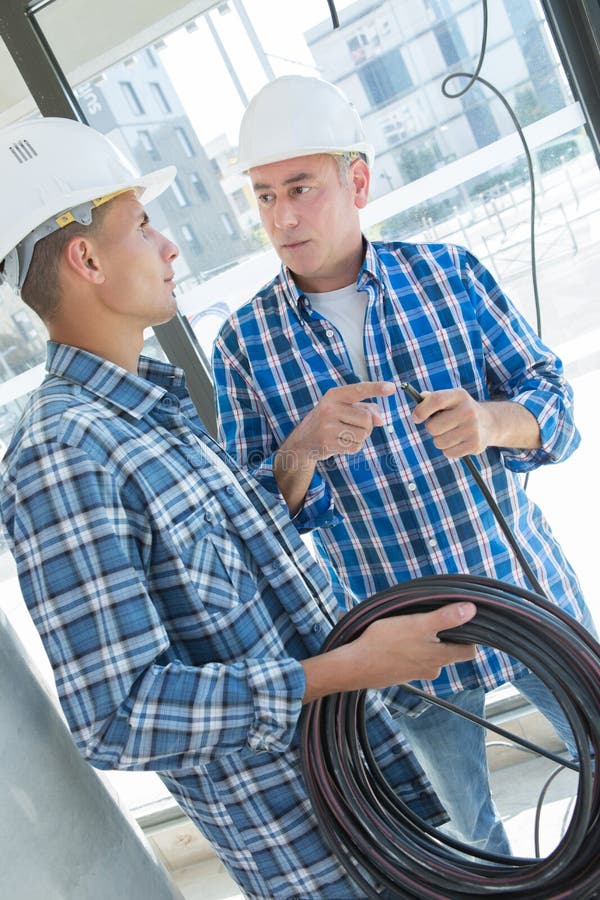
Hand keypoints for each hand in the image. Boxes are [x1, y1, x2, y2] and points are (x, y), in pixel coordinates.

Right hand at [283, 381, 395, 462]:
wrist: (302, 441)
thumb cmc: (329, 421)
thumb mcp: (344, 409)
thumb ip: (367, 409)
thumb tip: (381, 420)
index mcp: (334, 395)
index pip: (359, 390)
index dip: (376, 388)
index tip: (392, 388)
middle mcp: (330, 408)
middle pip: (367, 419)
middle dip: (366, 426)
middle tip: (350, 427)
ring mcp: (327, 426)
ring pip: (363, 434)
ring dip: (359, 438)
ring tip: (343, 434)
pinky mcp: (327, 442)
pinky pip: (355, 447)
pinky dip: (353, 447)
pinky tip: (339, 443)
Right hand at [347, 601, 476, 687]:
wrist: (356, 665)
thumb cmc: (385, 644)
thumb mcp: (417, 624)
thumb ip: (445, 618)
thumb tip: (471, 609)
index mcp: (440, 657)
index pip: (468, 651)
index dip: (469, 637)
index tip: (461, 621)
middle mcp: (431, 668)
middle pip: (449, 652)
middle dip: (444, 636)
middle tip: (432, 619)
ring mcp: (415, 672)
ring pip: (429, 655)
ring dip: (424, 642)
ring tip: (411, 626)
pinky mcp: (400, 672)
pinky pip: (412, 658)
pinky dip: (409, 649)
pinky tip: (396, 639)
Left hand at [410, 388, 492, 457]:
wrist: (489, 422)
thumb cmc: (460, 410)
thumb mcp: (450, 399)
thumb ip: (433, 398)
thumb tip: (420, 397)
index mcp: (460, 395)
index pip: (436, 400)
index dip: (421, 410)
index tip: (416, 418)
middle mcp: (468, 411)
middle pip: (433, 427)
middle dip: (431, 428)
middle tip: (440, 426)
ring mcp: (473, 428)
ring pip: (439, 442)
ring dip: (439, 440)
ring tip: (450, 434)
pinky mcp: (475, 445)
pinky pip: (448, 453)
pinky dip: (448, 450)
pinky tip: (458, 442)